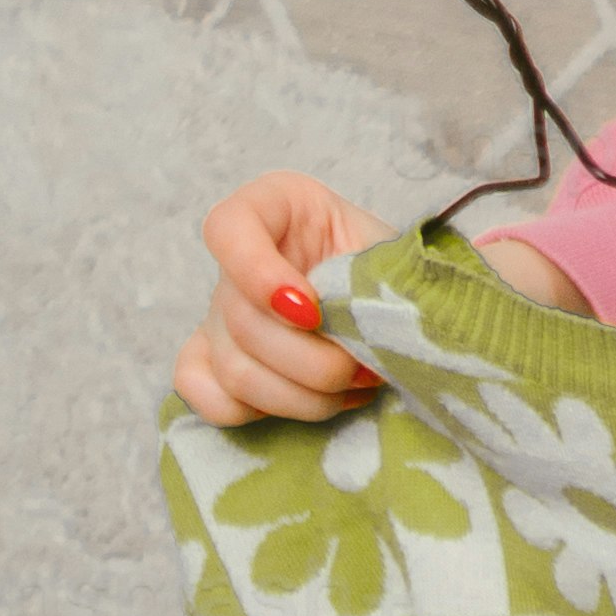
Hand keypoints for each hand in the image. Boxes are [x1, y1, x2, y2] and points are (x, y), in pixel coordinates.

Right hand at [173, 174, 592, 426]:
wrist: (410, 308)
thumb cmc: (403, 275)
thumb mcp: (399, 258)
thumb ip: (379, 278)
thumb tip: (380, 327)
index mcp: (277, 207)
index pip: (227, 228)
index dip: (258, 275)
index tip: (312, 308)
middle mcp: (238, 260)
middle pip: (238, 319)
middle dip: (312, 358)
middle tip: (367, 364)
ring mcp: (219, 314)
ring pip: (236, 369)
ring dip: (305, 392)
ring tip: (358, 383)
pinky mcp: (216, 361)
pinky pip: (205, 394)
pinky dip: (259, 409)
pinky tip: (317, 400)